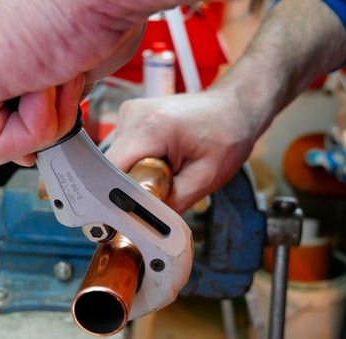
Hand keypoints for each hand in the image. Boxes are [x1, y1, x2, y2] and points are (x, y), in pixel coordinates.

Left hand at [0, 0, 156, 165]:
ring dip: (47, 119)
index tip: (59, 88)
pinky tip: (41, 77)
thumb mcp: (71, 63)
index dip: (38, 116)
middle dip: (45, 117)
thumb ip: (48, 92)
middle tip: (62, 73)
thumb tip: (51, 118)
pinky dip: (37, 127)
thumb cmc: (96, 11)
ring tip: (55, 69)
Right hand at [105, 89, 258, 212]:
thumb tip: (146, 224)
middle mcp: (133, 115)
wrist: (233, 107)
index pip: (112, 170)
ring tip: (166, 169)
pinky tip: (161, 160)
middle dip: (130, 186)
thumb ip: (172, 204)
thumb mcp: (205, 178)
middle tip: (162, 188)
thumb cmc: (227, 135)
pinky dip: (137, 163)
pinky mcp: (130, 118)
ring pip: (115, 161)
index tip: (128, 214)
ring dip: (134, 175)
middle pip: (111, 167)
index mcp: (150, 127)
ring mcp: (129, 114)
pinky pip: (123, 152)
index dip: (116, 196)